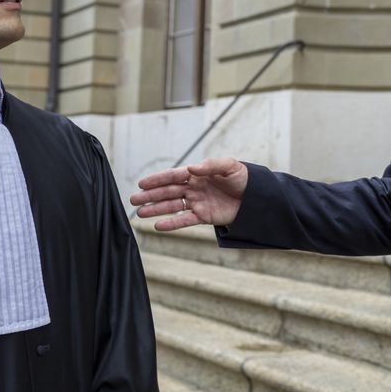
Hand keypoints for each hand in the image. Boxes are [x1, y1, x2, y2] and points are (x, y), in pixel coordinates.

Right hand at [130, 157, 247, 231]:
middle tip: (133, 199)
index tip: (142, 183)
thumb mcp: (230, 167)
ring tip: (140, 213)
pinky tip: (158, 226)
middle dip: (150, 195)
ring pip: (172, 206)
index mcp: (198, 174)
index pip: (173, 176)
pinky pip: (184, 220)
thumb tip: (190, 168)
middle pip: (168, 192)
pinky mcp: (204, 216)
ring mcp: (198, 202)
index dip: (157, 180)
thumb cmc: (243, 178)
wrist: (257, 198)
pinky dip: (171, 223)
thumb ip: (210, 166)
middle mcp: (194, 188)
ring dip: (156, 209)